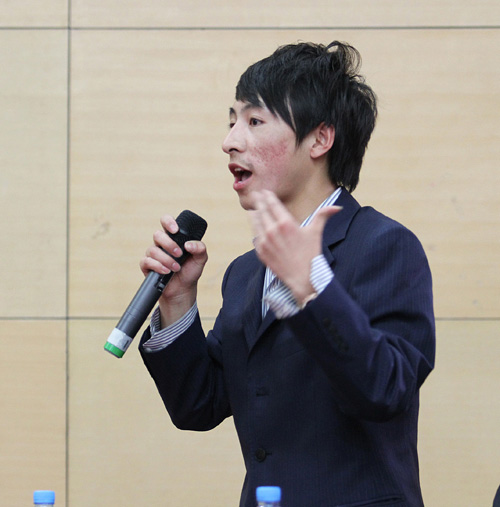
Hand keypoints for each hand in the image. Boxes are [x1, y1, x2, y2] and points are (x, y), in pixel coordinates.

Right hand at [140, 214, 207, 326]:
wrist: (183, 289)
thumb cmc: (190, 271)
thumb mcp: (200, 259)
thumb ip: (200, 248)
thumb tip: (189, 244)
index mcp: (174, 237)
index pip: (166, 222)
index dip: (168, 222)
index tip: (175, 230)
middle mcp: (162, 244)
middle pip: (157, 235)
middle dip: (169, 244)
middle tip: (179, 254)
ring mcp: (153, 254)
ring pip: (152, 249)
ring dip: (166, 259)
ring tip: (176, 268)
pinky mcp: (147, 266)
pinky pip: (146, 261)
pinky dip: (157, 266)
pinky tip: (166, 271)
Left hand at [250, 190, 340, 304]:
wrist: (302, 278)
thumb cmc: (311, 254)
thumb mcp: (316, 232)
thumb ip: (323, 216)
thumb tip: (337, 207)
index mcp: (286, 223)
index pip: (272, 204)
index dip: (267, 196)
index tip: (265, 192)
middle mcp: (272, 231)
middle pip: (262, 210)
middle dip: (259, 201)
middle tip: (256, 195)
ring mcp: (265, 242)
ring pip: (255, 222)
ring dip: (255, 213)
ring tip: (254, 208)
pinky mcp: (260, 251)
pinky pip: (255, 235)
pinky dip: (255, 228)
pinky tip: (256, 225)